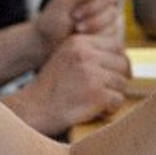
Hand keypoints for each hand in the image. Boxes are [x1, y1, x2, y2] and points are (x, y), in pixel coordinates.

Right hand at [12, 33, 131, 132]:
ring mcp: (91, 74)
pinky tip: (95, 111)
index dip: (118, 61)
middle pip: (123, 63)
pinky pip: (118, 100)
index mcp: (78, 43)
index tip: (113, 74)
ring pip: (122, 83)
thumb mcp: (66, 59)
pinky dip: (110, 109)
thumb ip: (89, 54)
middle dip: (119, 79)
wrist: (32, 110)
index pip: (116, 44)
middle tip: (108, 91)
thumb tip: (122, 60)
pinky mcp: (96, 94)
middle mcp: (85, 54)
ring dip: (113, 95)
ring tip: (97, 103)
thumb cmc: (50, 90)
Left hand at [33, 0, 142, 53]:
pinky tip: (84, 38)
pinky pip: (110, 39)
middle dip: (94, 14)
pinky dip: (97, 38)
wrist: (43, 45)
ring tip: (76, 30)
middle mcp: (101, 10)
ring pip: (112, 25)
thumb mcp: (63, 2)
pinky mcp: (103, 42)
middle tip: (75, 18)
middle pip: (112, 9)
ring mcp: (104, 27)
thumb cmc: (50, 22)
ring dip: (94, 27)